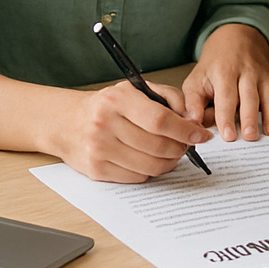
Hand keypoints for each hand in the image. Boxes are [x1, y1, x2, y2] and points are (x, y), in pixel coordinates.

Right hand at [49, 81, 210, 182]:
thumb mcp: (134, 89)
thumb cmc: (106, 106)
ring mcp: (100, 149)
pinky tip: (150, 160)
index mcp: (118, 100)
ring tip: (171, 153)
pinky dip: (150, 171)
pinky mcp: (97, 170)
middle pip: (158, 146)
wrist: (67, 122)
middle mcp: (105, 124)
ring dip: (169, 162)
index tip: (200, 135)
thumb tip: (192, 119)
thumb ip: (167, 97)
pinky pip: (137, 177)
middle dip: (180, 148)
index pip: (160, 119)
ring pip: (150, 166)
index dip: (185, 130)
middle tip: (187, 145)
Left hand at [182, 24, 268, 141]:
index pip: (226, 97)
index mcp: (224, 72)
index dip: (226, 117)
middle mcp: (246, 73)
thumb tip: (192, 122)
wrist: (235, 39)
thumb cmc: (214, 65)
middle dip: (250, 117)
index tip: (228, 136)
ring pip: (268, 96)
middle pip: (249, 97)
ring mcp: (262, 77)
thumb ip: (192, 101)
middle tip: (250, 137)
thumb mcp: (197, 79)